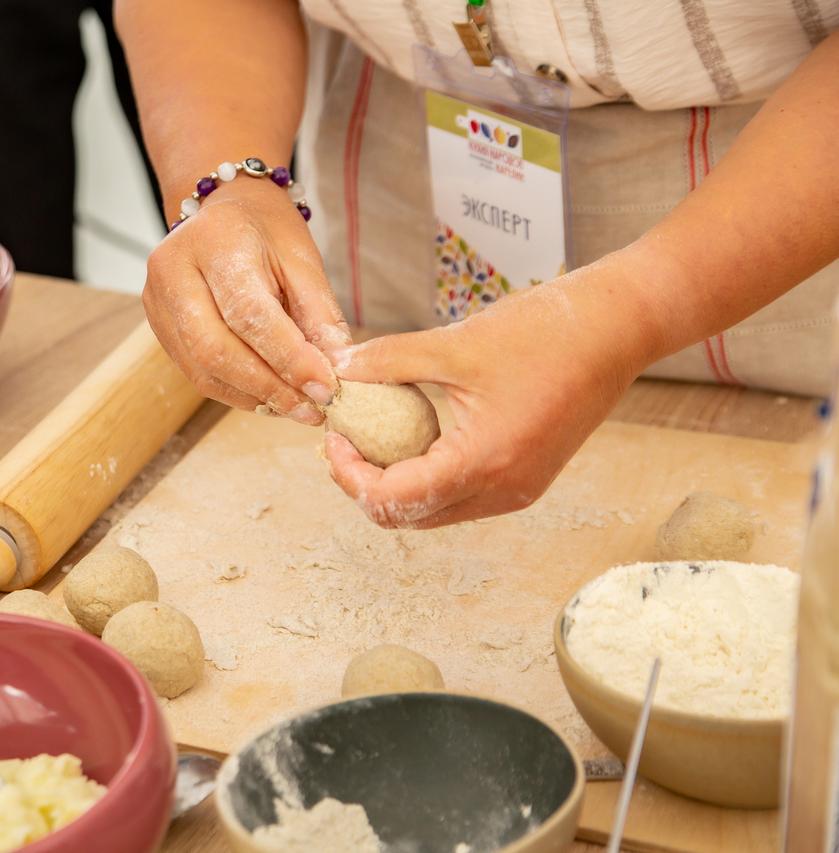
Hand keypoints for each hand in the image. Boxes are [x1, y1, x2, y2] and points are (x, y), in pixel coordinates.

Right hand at [144, 177, 350, 425]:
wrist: (223, 210)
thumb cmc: (267, 231)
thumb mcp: (303, 261)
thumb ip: (320, 316)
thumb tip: (337, 372)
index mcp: (216, 241)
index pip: (249, 313)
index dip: (289, 358)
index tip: (325, 387)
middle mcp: (174, 269)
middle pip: (215, 349)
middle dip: (268, 387)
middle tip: (311, 408)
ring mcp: (156, 299)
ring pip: (202, 369)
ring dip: (253, 397)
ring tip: (295, 407)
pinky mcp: (157, 324)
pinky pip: (195, 373)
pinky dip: (236, 392)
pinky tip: (268, 397)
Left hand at [323, 252, 666, 527]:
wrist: (617, 328)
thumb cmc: (545, 331)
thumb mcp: (454, 343)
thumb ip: (388, 361)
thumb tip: (336, 372)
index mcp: (485, 462)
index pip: (394, 501)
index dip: (350, 476)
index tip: (333, 437)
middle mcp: (503, 491)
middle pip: (408, 518)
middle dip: (364, 485)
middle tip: (343, 441)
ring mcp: (517, 491)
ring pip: (434, 512)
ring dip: (395, 484)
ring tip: (370, 437)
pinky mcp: (524, 480)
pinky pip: (460, 496)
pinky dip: (426, 476)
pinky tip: (410, 436)